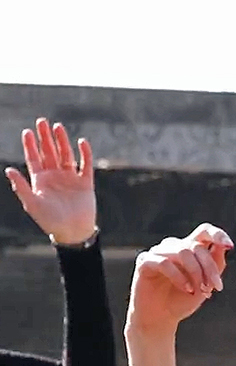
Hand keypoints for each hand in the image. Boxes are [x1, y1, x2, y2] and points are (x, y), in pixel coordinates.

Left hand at [5, 120, 95, 244]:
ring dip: (62, 141)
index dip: (30, 145)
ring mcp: (70, 179)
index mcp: (41, 180)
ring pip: (66, 155)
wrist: (74, 233)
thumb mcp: (32, 204)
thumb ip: (20, 187)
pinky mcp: (85, 184)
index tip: (27, 132)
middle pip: (49, 152)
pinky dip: (85, 154)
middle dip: (45, 137)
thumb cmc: (51, 221)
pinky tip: (82, 142)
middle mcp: (55, 177)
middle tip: (42, 121)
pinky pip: (85, 165)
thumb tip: (8, 170)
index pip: (34, 158)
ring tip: (58, 127)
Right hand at [127, 223, 233, 336]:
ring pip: (183, 252)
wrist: (160, 319)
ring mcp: (158, 252)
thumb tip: (224, 246)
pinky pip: (165, 263)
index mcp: (190, 249)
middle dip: (210, 268)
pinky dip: (180, 277)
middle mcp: (174, 246)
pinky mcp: (145, 262)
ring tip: (200, 291)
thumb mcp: (206, 285)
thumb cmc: (182, 300)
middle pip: (197, 246)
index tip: (230, 246)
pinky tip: (187, 290)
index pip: (204, 232)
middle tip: (216, 288)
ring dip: (197, 273)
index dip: (217, 234)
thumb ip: (215, 265)